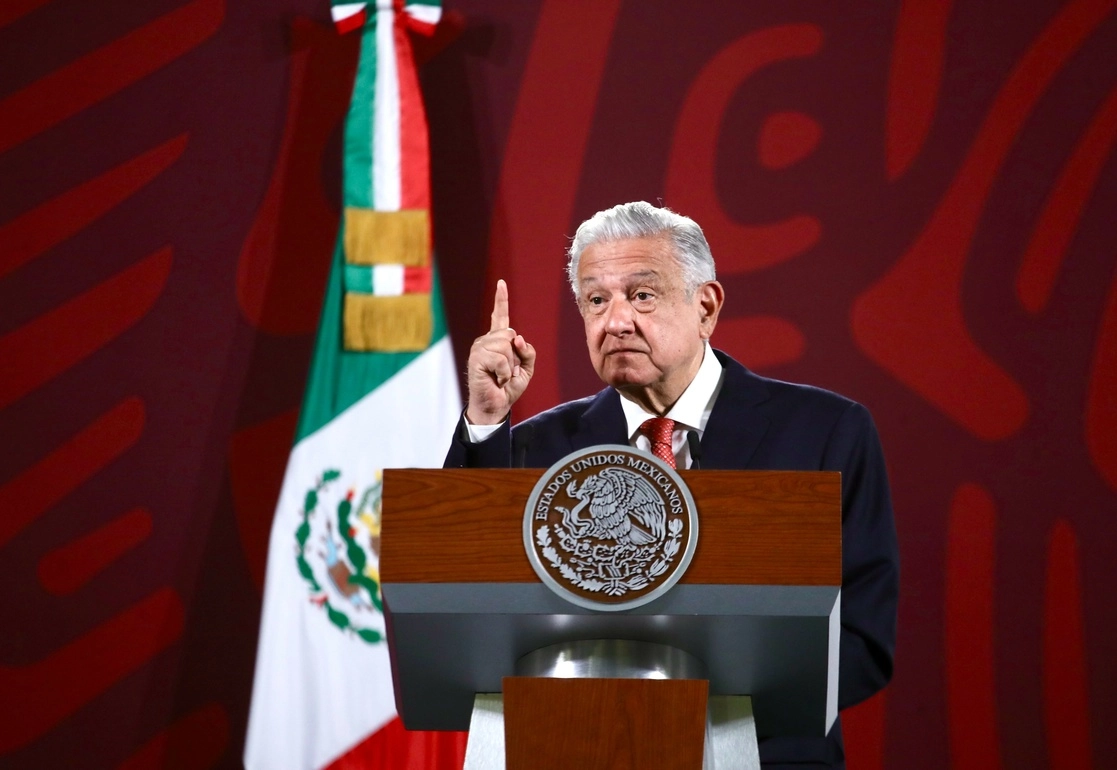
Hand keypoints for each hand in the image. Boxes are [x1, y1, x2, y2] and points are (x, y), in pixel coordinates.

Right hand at [465, 280, 535, 424]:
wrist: (496, 406)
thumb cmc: (508, 388)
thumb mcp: (526, 369)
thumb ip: (528, 351)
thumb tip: (516, 337)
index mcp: (497, 341)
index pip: (500, 316)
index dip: (501, 300)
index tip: (501, 283)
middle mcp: (486, 341)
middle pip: (510, 335)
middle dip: (515, 357)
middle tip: (507, 372)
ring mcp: (479, 349)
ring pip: (506, 346)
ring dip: (509, 366)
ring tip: (500, 376)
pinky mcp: (476, 359)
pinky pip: (500, 359)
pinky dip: (504, 373)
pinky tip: (496, 379)